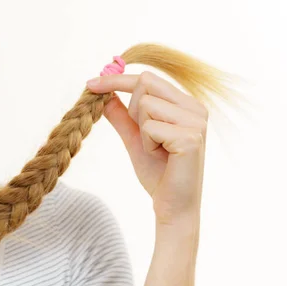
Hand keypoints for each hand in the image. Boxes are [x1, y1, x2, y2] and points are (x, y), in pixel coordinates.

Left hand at [86, 71, 208, 225]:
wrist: (173, 207)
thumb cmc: (158, 173)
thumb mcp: (135, 138)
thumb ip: (122, 116)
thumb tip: (103, 94)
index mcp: (187, 104)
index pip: (147, 78)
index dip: (116, 79)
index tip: (90, 84)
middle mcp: (196, 108)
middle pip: (145, 84)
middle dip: (133, 111)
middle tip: (148, 139)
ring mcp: (196, 122)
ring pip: (145, 104)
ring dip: (141, 131)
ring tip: (158, 150)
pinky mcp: (191, 137)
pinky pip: (149, 127)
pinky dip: (147, 144)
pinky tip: (162, 157)